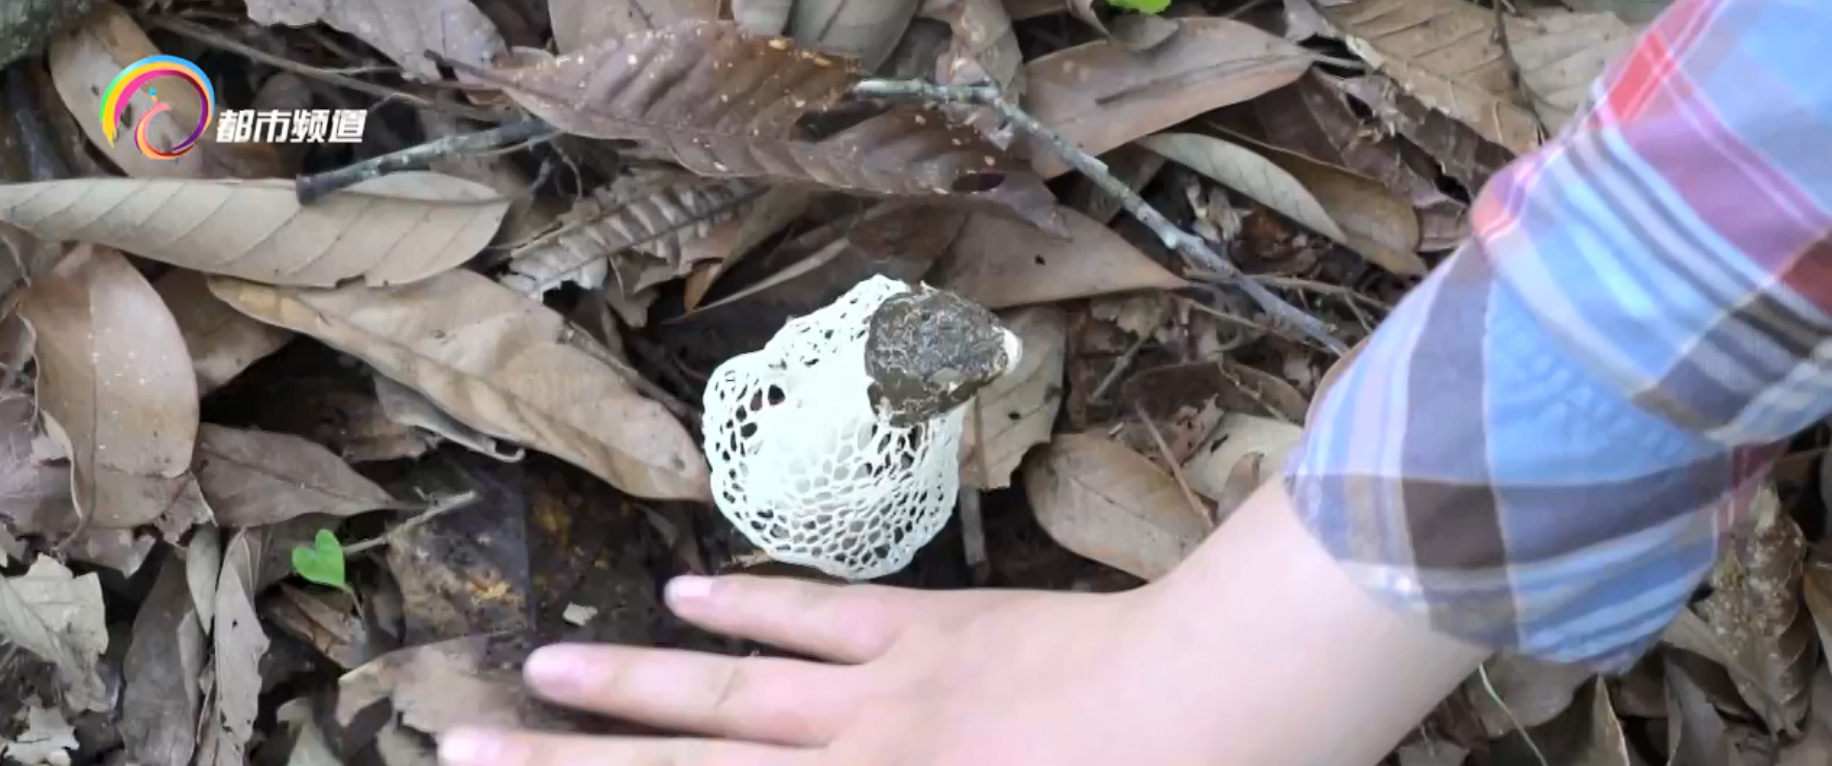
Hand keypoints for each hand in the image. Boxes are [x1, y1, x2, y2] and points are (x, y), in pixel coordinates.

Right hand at [436, 485, 1485, 765]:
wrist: (1217, 715)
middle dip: (568, 764)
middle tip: (464, 742)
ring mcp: (880, 701)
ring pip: (725, 689)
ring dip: (629, 680)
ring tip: (542, 665)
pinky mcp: (931, 635)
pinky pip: (817, 619)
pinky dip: (748, 602)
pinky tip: (689, 588)